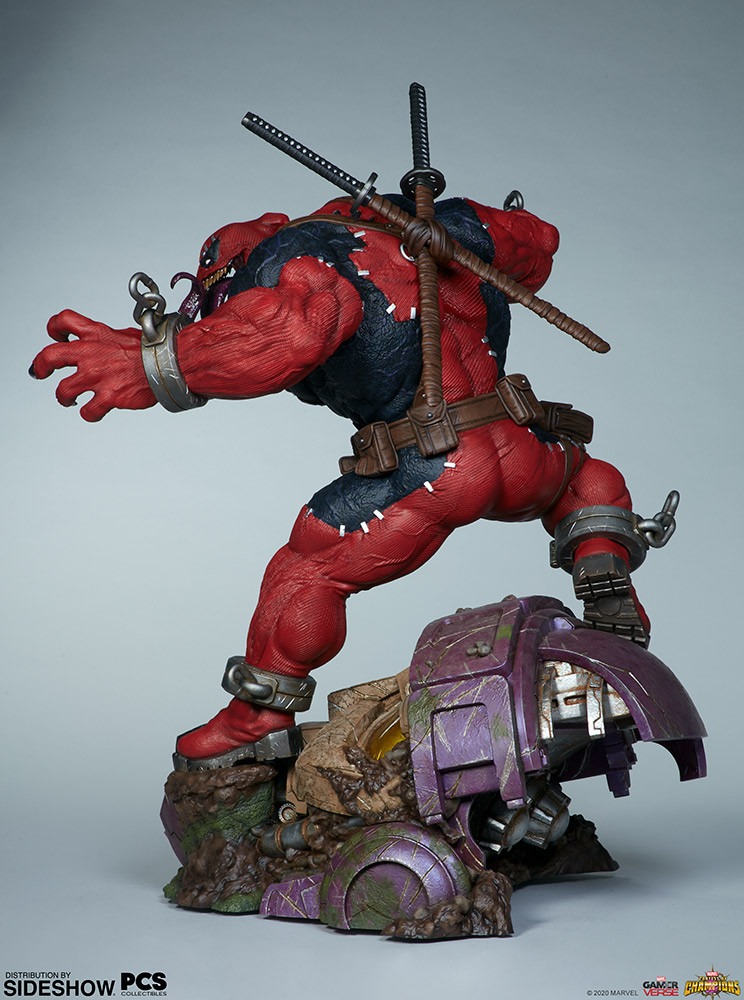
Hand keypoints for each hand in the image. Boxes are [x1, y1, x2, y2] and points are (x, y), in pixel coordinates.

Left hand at [31, 310, 156, 420]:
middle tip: (40, 372)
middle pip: (50, 356)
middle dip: (40, 366)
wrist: (171, 363)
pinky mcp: (108, 397)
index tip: (56, 336)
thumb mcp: (125, 335)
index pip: (63, 321)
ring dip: (63, 397)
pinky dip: (88, 414)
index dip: (54, 328)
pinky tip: (93, 412)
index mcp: (96, 334)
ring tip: (68, 399)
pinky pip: (88, 411)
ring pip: (63, 390)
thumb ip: (108, 340)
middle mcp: (90, 354)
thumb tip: (106, 345)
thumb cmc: (154, 350)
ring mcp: (97, 377)